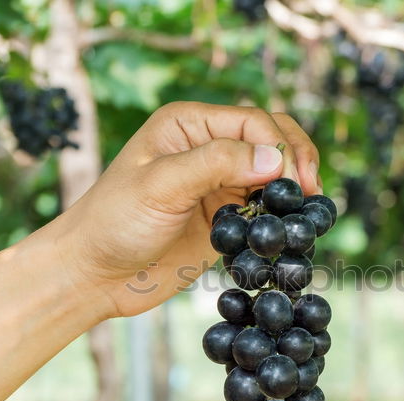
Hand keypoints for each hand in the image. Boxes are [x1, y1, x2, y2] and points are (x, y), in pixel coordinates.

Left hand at [47, 101, 321, 317]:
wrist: (94, 276)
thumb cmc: (114, 222)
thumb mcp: (161, 185)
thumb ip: (215, 164)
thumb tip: (274, 158)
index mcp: (188, 124)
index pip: (253, 121)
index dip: (279, 146)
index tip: (290, 181)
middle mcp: (206, 147)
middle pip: (271, 139)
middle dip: (296, 159)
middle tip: (309, 191)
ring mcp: (217, 183)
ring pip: (273, 173)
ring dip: (294, 188)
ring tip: (306, 210)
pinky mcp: (224, 218)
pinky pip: (265, 209)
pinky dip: (283, 216)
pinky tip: (292, 229)